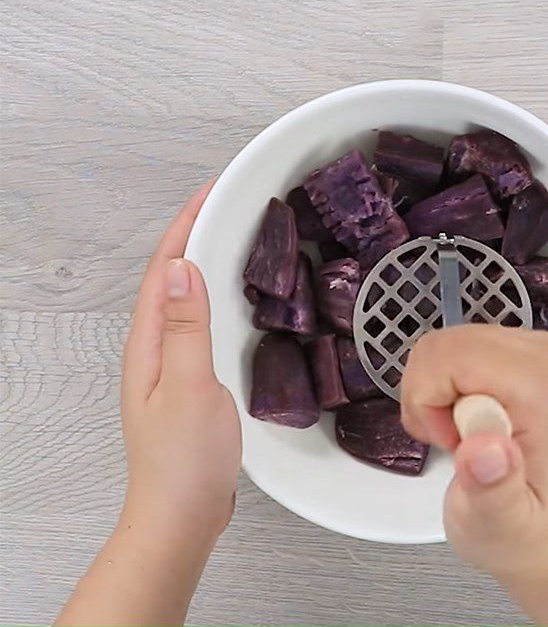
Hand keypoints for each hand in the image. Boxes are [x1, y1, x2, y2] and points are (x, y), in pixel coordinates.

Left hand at [121, 182, 241, 541]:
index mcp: (149, 341)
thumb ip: (186, 326)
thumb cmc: (183, 461)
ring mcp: (171, 362)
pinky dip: (217, 295)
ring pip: (187, 296)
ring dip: (206, 260)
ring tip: (235, 236)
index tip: (211, 192)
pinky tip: (237, 298)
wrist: (183, 515)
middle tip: (228, 204)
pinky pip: (201, 320)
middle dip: (195, 232)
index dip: (185, 224)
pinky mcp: (191, 377)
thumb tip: (182, 267)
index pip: (164, 268)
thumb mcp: (190, 385)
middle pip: (172, 275)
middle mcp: (155, 346)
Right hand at [401, 325, 547, 587]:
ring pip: (443, 344)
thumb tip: (487, 448)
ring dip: (433, 391)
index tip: (455, 444)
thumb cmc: (525, 530)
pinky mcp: (522, 347)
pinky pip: (453, 346)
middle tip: (453, 441)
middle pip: (445, 346)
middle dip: (429, 396)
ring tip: (459, 434)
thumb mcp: (503, 527)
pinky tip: (465, 417)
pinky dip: (443, 382)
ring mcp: (538, 347)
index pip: (454, 357)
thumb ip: (495, 490)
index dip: (432, 402)